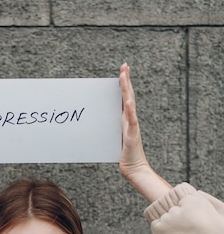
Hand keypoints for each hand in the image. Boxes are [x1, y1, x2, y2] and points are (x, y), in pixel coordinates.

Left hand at [119, 63, 148, 179]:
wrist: (134, 167)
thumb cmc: (124, 155)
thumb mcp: (114, 138)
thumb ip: (110, 129)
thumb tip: (99, 122)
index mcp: (125, 119)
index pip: (124, 98)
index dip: (124, 84)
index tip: (122, 70)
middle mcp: (130, 119)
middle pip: (128, 96)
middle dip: (126, 80)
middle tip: (124, 66)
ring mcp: (132, 125)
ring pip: (130, 103)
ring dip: (127, 89)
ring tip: (124, 76)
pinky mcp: (132, 134)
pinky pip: (131, 120)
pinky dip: (130, 109)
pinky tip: (127, 100)